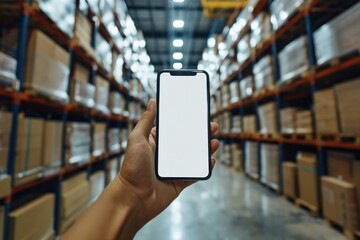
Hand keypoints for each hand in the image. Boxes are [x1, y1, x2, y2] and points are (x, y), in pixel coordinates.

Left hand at [118, 99, 218, 225]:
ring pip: (195, 156)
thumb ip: (146, 120)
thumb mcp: (137, 139)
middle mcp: (166, 155)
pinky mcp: (180, 182)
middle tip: (212, 126)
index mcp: (156, 143)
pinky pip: (196, 173)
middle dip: (201, 133)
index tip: (197, 113)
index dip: (186, 121)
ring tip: (214, 141)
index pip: (174, 129)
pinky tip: (211, 160)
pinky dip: (205, 167)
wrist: (134, 198)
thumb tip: (152, 101)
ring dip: (206, 148)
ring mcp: (174, 168)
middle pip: (188, 141)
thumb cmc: (132, 168)